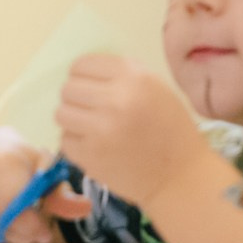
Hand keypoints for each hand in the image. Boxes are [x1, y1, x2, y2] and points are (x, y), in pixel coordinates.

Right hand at [0, 126, 89, 242]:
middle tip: (26, 226)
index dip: (30, 226)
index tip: (42, 231)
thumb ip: (62, 195)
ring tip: (5, 220)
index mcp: (1, 161)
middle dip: (17, 233)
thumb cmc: (23, 165)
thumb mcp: (48, 174)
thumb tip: (83, 208)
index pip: (12, 209)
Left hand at [54, 54, 220, 211]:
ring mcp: (100, 129)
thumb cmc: (171, 130)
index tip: (91, 87)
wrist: (181, 178)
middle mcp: (115, 100)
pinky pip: (64, 139)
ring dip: (73, 120)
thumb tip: (82, 72)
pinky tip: (96, 147)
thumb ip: (121, 77)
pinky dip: (76, 143)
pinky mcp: (89, 155)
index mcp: (134, 78)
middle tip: (93, 111)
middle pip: (68, 88)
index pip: (83, 64)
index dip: (83, 76)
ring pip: (61, 113)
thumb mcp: (156, 90)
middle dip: (78, 98)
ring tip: (92, 128)